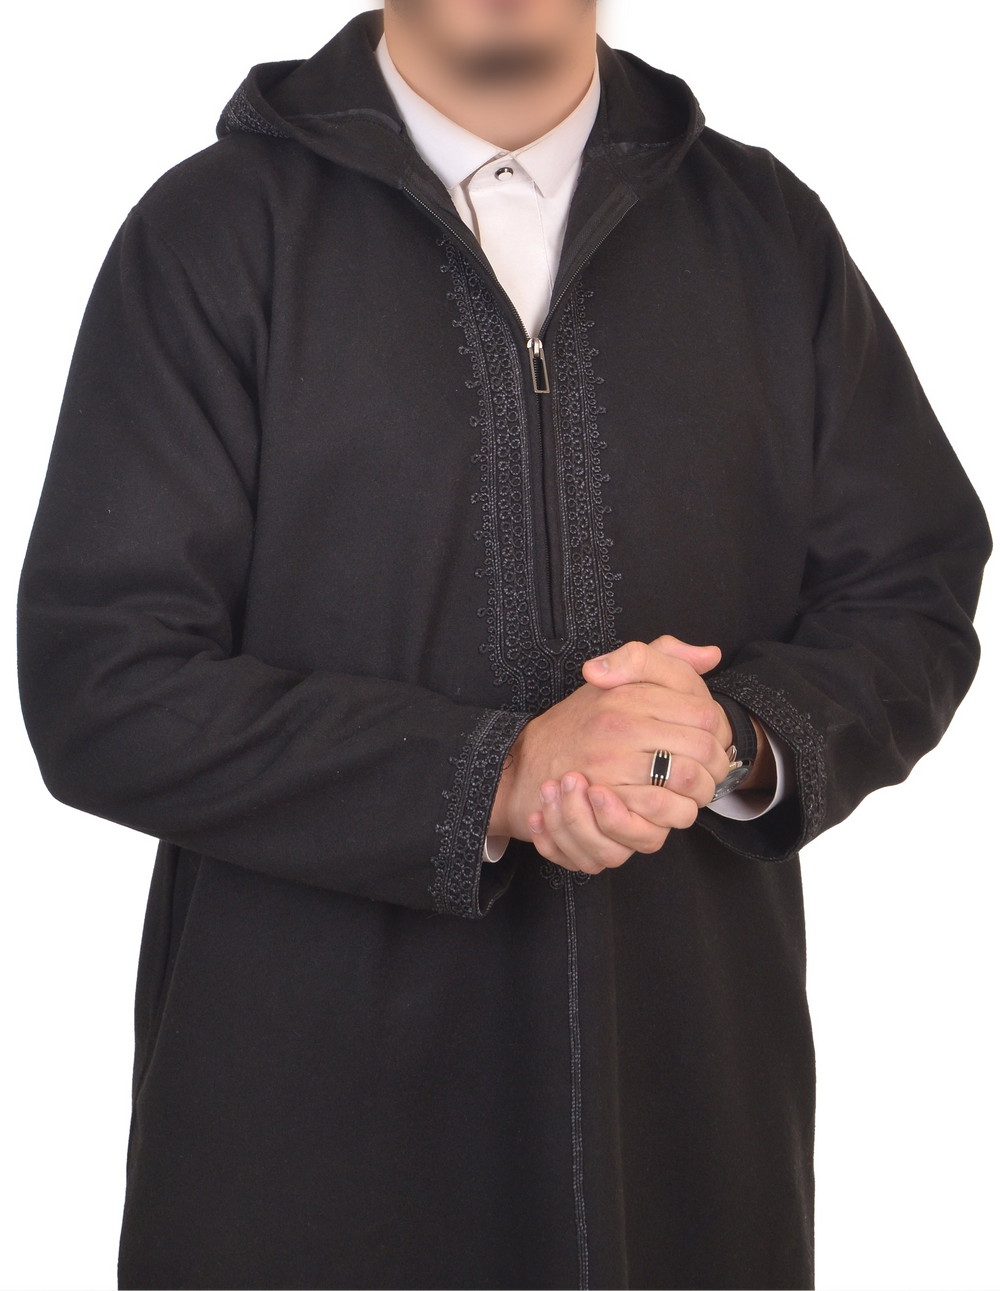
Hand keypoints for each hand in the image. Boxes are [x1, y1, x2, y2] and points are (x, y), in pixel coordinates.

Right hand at [490, 636, 734, 865]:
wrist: (530, 760)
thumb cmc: (582, 720)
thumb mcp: (619, 676)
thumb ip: (663, 656)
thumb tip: (711, 655)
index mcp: (629, 695)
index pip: (703, 714)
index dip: (718, 730)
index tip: (711, 739)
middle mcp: (620, 727)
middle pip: (702, 751)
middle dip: (715, 766)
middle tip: (709, 772)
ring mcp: (611, 766)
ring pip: (687, 784)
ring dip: (698, 794)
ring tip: (692, 793)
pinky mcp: (606, 802)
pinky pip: (660, 815)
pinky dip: (672, 818)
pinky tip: (668, 811)